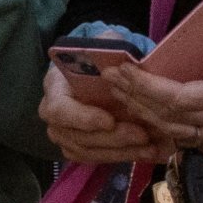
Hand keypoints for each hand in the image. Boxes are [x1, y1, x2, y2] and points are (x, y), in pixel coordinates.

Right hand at [39, 51, 149, 165]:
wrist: (100, 72)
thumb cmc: (100, 57)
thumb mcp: (106, 43)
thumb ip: (110, 47)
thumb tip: (124, 60)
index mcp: (54, 87)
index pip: (58, 110)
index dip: (82, 119)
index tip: (109, 121)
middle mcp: (54, 116)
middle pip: (75, 137)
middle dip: (111, 139)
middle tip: (141, 135)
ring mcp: (65, 134)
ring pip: (88, 152)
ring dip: (120, 152)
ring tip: (149, 147)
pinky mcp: (79, 148)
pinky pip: (97, 158)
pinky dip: (122, 157)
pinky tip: (145, 152)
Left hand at [85, 0, 202, 156]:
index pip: (180, 97)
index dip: (147, 87)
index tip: (123, 70)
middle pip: (170, 118)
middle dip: (136, 99)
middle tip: (110, 80)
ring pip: (177, 134)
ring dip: (147, 115)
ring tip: (122, 96)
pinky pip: (190, 140)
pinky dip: (166, 129)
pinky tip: (146, 117)